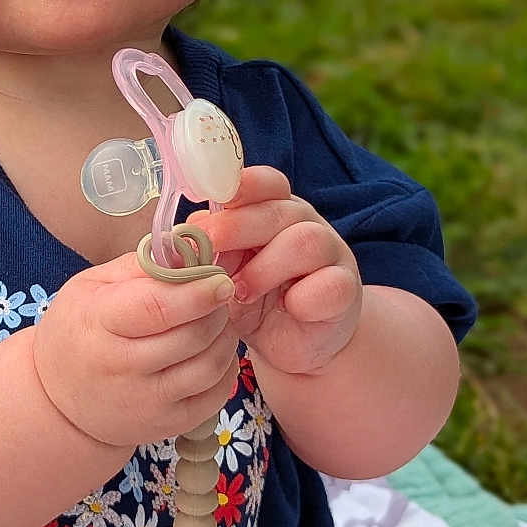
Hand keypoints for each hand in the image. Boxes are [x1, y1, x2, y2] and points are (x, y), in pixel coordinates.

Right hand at [31, 252, 242, 448]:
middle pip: (191, 335)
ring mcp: (145, 401)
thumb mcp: (91, 286)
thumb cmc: (77, 331)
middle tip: (219, 293)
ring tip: (217, 320)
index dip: (196, 292)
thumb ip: (140, 266)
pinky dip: (225, 368)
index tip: (220, 278)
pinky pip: (214, 395)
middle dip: (217, 309)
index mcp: (98, 323)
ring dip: (225, 337)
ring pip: (209, 366)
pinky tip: (214, 350)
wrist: (57, 401)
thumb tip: (189, 250)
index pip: (157, 308)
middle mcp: (121, 367)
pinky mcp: (165, 425)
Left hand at [188, 166, 361, 376]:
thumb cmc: (255, 296)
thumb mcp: (226, 269)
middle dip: (236, 227)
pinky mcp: (345, 291)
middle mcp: (306, 224)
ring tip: (241, 291)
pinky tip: (287, 308)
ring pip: (307, 241)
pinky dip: (305, 297)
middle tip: (207, 250)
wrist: (292, 343)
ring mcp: (331, 255)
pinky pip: (332, 284)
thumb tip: (181, 236)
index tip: (212, 199)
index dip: (242, 185)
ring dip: (266, 266)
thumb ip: (211, 248)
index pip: (266, 183)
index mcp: (274, 210)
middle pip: (280, 210)